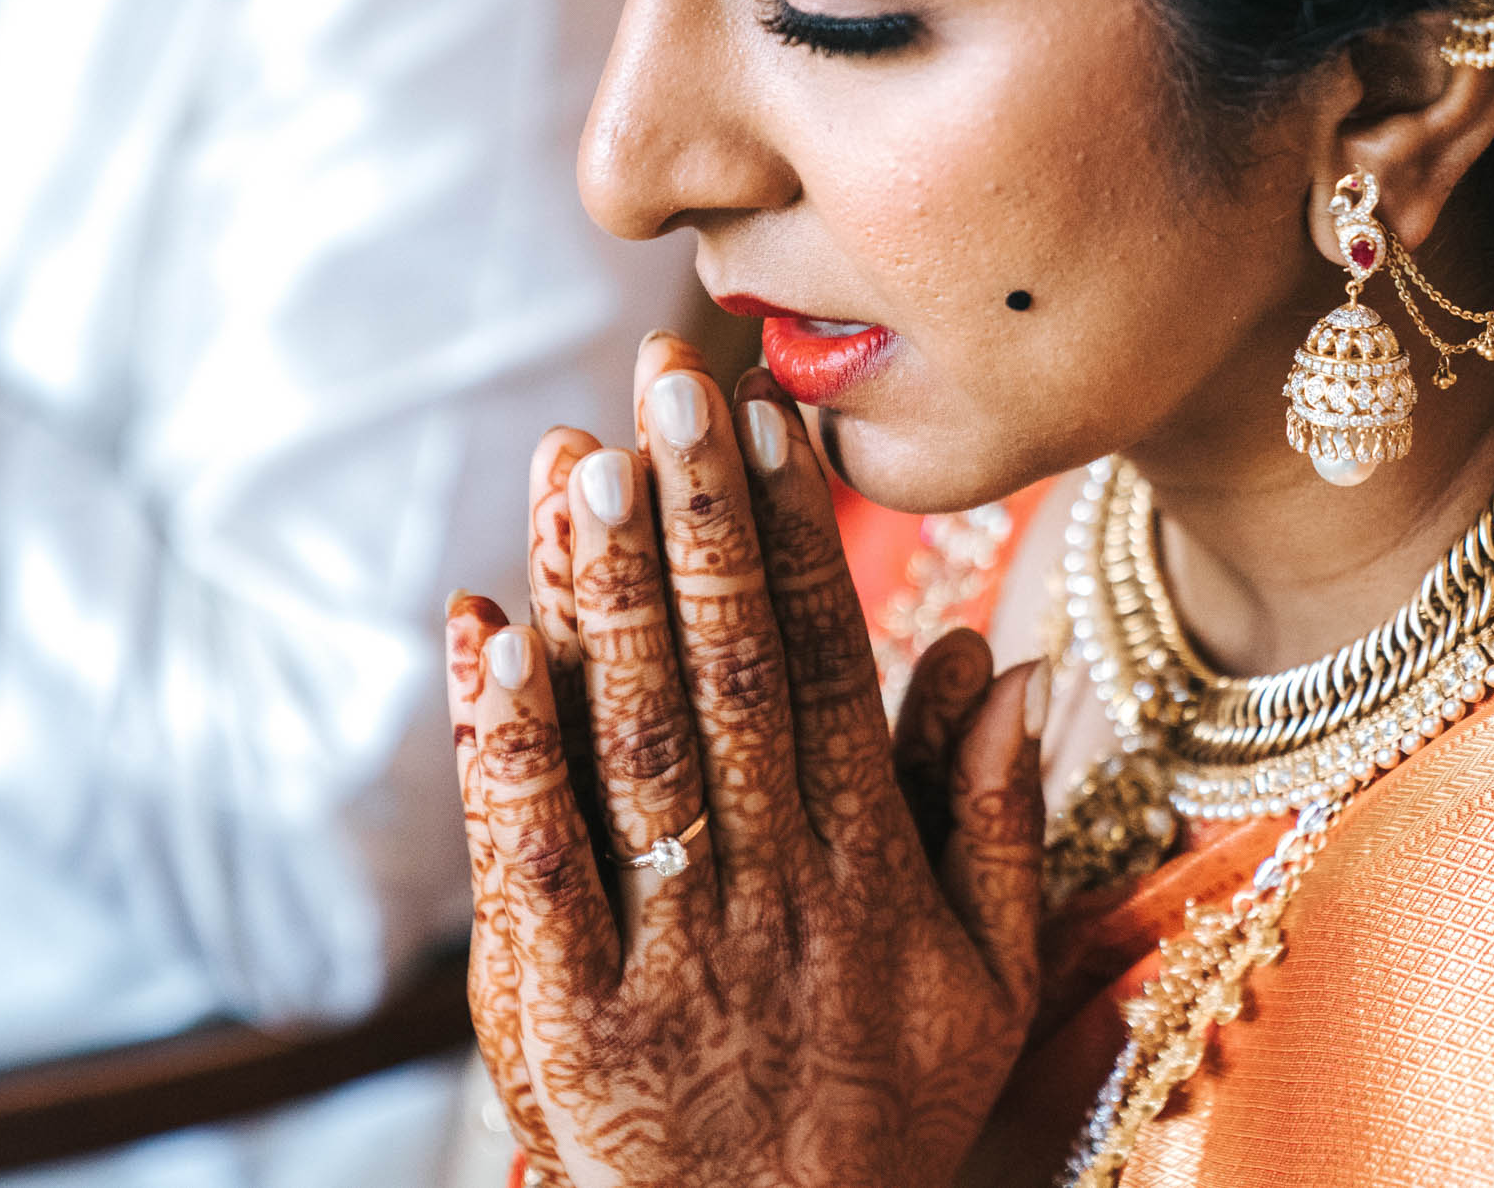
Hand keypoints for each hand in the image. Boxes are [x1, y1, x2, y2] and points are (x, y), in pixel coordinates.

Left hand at [449, 334, 1048, 1187]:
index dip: (793, 534)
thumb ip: (999, 816)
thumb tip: (1012, 662)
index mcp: (869, 861)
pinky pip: (537, 866)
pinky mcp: (575, 1018)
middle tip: (666, 381)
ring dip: (609, 599)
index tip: (765, 419)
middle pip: (729, 673)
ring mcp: (674, 947)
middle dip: (698, 519)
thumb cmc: (885, 1112)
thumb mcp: (994, 977)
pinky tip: (481, 642)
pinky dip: (508, 753)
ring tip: (585, 464)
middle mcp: (776, 883)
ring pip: (639, 743)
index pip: (828, 662)